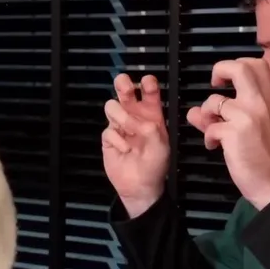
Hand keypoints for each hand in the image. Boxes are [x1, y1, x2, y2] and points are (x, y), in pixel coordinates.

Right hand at [103, 74, 170, 216]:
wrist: (141, 185)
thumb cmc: (155, 164)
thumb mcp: (161, 145)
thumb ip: (151, 129)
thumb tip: (138, 122)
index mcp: (151, 114)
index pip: (149, 91)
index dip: (147, 84)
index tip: (147, 82)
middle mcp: (134, 116)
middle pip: (125, 91)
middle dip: (123, 85)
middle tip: (125, 87)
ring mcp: (119, 126)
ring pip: (111, 107)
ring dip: (121, 116)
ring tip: (129, 130)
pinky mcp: (108, 138)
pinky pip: (108, 131)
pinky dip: (117, 139)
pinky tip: (126, 149)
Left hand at [186, 58, 269, 210]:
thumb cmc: (262, 156)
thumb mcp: (249, 129)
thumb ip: (221, 116)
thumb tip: (194, 112)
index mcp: (269, 100)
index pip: (257, 65)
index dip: (237, 65)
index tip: (226, 82)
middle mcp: (260, 103)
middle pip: (240, 68)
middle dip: (220, 70)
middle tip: (215, 85)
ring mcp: (248, 116)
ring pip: (214, 101)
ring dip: (205, 115)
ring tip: (211, 130)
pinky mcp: (235, 132)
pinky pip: (210, 127)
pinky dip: (208, 137)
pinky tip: (214, 147)